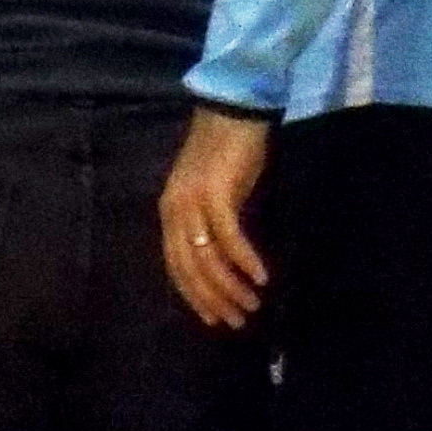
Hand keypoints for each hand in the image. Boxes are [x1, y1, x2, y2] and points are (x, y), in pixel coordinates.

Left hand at [158, 110, 272, 330]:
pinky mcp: (216, 194)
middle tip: (238, 320)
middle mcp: (175, 211)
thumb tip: (224, 260)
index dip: (195, 296)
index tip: (215, 318)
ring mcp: (193, 203)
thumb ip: (209, 222)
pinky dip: (244, 260)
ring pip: (207, 259)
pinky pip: (229, 238)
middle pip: (190, 268)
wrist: (233, 110)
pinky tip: (261, 277)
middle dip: (214, 299)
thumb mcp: (212, 192)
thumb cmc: (227, 151)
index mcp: (170, 212)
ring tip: (252, 305)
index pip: (176, 266)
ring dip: (231, 287)